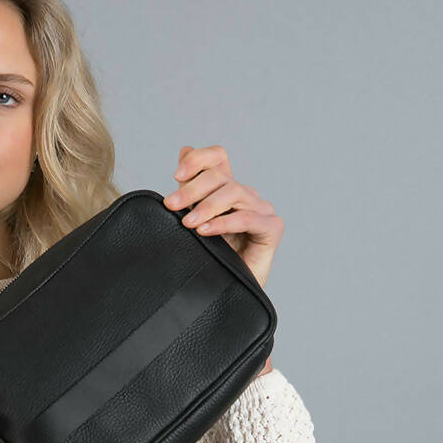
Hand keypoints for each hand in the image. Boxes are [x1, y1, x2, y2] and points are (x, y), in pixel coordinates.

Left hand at [162, 145, 283, 290]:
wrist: (219, 292)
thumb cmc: (206, 257)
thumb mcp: (192, 218)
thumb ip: (189, 187)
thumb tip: (184, 149)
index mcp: (225, 189)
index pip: (217, 157)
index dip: (198, 159)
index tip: (176, 176)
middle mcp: (245, 195)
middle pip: (221, 176)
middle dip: (192, 189)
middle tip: (171, 205)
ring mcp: (261, 210)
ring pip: (234, 193)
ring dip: (206, 206)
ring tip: (188, 223)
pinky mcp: (272, 228)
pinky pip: (248, 218)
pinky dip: (225, 222)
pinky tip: (205, 230)